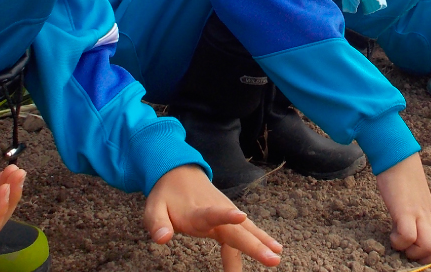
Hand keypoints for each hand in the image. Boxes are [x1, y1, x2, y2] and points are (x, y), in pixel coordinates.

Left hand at [145, 165, 280, 270]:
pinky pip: (244, 233)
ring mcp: (225, 214)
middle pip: (237, 230)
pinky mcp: (228, 217)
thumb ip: (156, 224)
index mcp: (197, 211)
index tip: (241, 217)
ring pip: (246, 230)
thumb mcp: (153, 208)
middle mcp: (217, 211)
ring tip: (277, 256)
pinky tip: (274, 249)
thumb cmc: (166, 195)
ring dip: (261, 243)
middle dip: (254, 245)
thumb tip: (162, 239)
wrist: (179, 171)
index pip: (212, 214)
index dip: (225, 216)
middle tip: (271, 259)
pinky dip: (258, 241)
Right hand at [375, 154, 430, 261]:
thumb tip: (409, 234)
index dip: (427, 256)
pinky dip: (398, 240)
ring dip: (410, 250)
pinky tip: (391, 231)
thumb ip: (415, 218)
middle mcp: (428, 219)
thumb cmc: (402, 178)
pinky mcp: (405, 210)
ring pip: (429, 247)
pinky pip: (408, 235)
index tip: (411, 249)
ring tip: (398, 238)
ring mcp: (418, 215)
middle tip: (405, 247)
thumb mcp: (413, 203)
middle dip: (421, 258)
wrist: (397, 158)